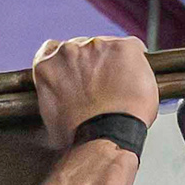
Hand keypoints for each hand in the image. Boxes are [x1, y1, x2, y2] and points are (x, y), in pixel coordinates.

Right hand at [32, 34, 158, 143]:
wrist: (103, 138)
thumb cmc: (78, 136)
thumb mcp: (51, 116)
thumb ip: (55, 95)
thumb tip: (64, 101)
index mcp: (47, 64)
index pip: (55, 51)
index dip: (71, 64)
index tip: (80, 75)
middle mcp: (69, 50)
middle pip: (85, 48)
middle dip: (94, 65)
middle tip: (104, 89)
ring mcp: (96, 46)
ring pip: (109, 48)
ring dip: (114, 64)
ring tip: (121, 91)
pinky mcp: (124, 48)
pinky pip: (134, 49)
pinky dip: (136, 63)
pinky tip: (136, 82)